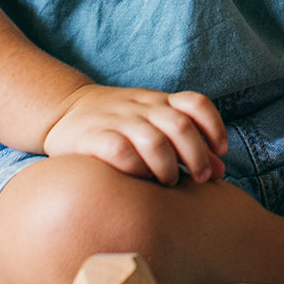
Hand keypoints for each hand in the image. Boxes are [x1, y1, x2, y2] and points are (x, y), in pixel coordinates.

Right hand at [42, 84, 227, 184]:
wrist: (62, 110)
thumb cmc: (118, 124)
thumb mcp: (153, 125)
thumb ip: (187, 145)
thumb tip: (220, 170)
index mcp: (159, 102)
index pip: (196, 103)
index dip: (214, 126)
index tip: (221, 151)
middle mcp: (141, 108)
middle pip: (180, 126)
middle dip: (197, 156)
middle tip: (199, 178)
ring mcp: (117, 121)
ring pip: (154, 141)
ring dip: (168, 166)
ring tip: (168, 181)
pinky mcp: (93, 137)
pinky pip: (121, 152)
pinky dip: (136, 169)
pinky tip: (138, 179)